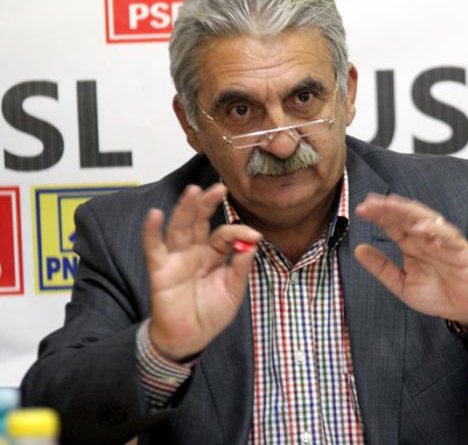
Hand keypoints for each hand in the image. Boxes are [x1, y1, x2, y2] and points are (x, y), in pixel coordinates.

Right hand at [143, 183, 261, 360]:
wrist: (190, 338)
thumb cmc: (211, 313)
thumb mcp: (233, 291)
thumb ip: (240, 269)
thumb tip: (251, 246)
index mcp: (213, 255)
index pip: (224, 235)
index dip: (239, 232)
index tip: (256, 236)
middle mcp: (193, 252)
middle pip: (198, 221)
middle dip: (208, 204)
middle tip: (220, 188)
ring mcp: (176, 259)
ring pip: (179, 228)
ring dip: (185, 209)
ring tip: (193, 191)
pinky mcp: (160, 271)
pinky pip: (154, 248)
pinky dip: (151, 232)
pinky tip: (154, 214)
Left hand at [354, 194, 467, 330]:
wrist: (467, 310)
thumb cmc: (437, 294)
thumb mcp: (401, 284)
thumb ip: (381, 268)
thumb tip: (358, 249)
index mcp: (411, 245)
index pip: (392, 225)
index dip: (377, 216)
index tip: (360, 210)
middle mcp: (425, 238)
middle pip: (405, 217)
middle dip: (388, 209)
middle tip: (369, 204)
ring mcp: (442, 241)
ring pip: (424, 219)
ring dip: (407, 212)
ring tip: (390, 206)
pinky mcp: (459, 249)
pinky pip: (448, 235)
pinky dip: (434, 230)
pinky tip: (419, 229)